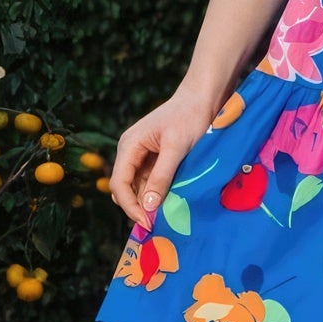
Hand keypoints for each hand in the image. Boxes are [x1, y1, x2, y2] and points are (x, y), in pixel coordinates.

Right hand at [109, 84, 220, 231]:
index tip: (147, 223)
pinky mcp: (156, 159)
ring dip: (150, 202)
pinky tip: (172, 203)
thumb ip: (161, 176)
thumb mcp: (177, 148)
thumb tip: (148, 206)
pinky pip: (152, 182)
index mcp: (129, 146)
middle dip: (138, 207)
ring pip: (139, 188)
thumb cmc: (190, 117)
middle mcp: (131, 152)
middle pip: (125, 189)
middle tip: (158, 224)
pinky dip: (159, 194)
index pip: (119, 183)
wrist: (204, 97)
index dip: (130, 206)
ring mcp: (142, 156)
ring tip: (167, 217)